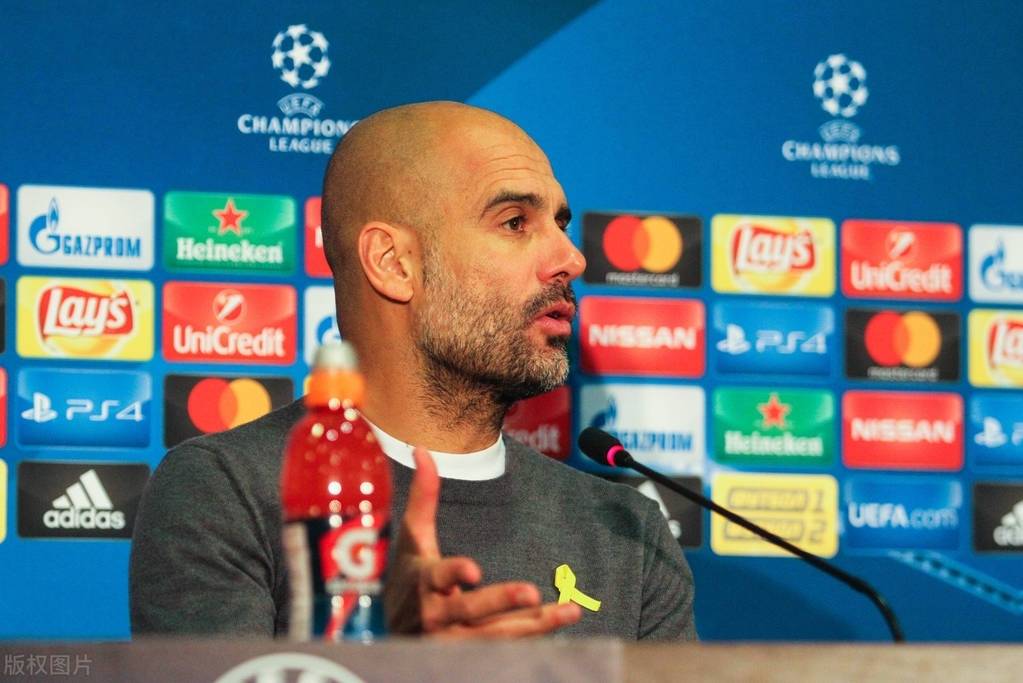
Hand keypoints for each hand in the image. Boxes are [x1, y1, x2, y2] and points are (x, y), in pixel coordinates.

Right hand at [385, 447, 581, 636]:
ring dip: (535, 626)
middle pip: (472, 610)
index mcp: (424, 582)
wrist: (393, 632)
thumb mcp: (411, 538)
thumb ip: (423, 497)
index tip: (474, 569)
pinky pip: (506, 649)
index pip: (439, 576)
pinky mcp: (470, 656)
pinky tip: (561, 622)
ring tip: (570, 611)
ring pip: (497, 636)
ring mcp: (454, 641)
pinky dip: (534, 639)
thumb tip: (422, 449)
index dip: (455, 573)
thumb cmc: (407, 576)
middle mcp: (438, 616)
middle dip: (502, 602)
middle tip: (532, 594)